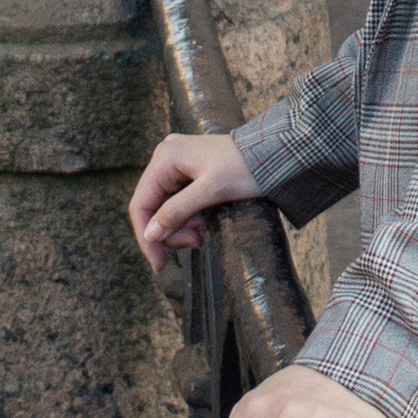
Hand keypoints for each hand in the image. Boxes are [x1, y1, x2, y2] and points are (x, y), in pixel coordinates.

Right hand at [128, 129, 252, 274]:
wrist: (276, 152)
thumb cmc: (246, 168)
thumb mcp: (211, 192)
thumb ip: (177, 212)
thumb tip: (150, 235)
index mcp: (165, 158)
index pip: (141, 204)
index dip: (147, 237)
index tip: (159, 264)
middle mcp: (166, 157)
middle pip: (154, 207)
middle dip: (171, 231)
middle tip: (196, 243)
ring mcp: (178, 163)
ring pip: (167, 206)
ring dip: (183, 225)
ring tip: (204, 232)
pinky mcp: (191, 170)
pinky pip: (179, 200)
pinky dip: (190, 216)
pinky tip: (205, 221)